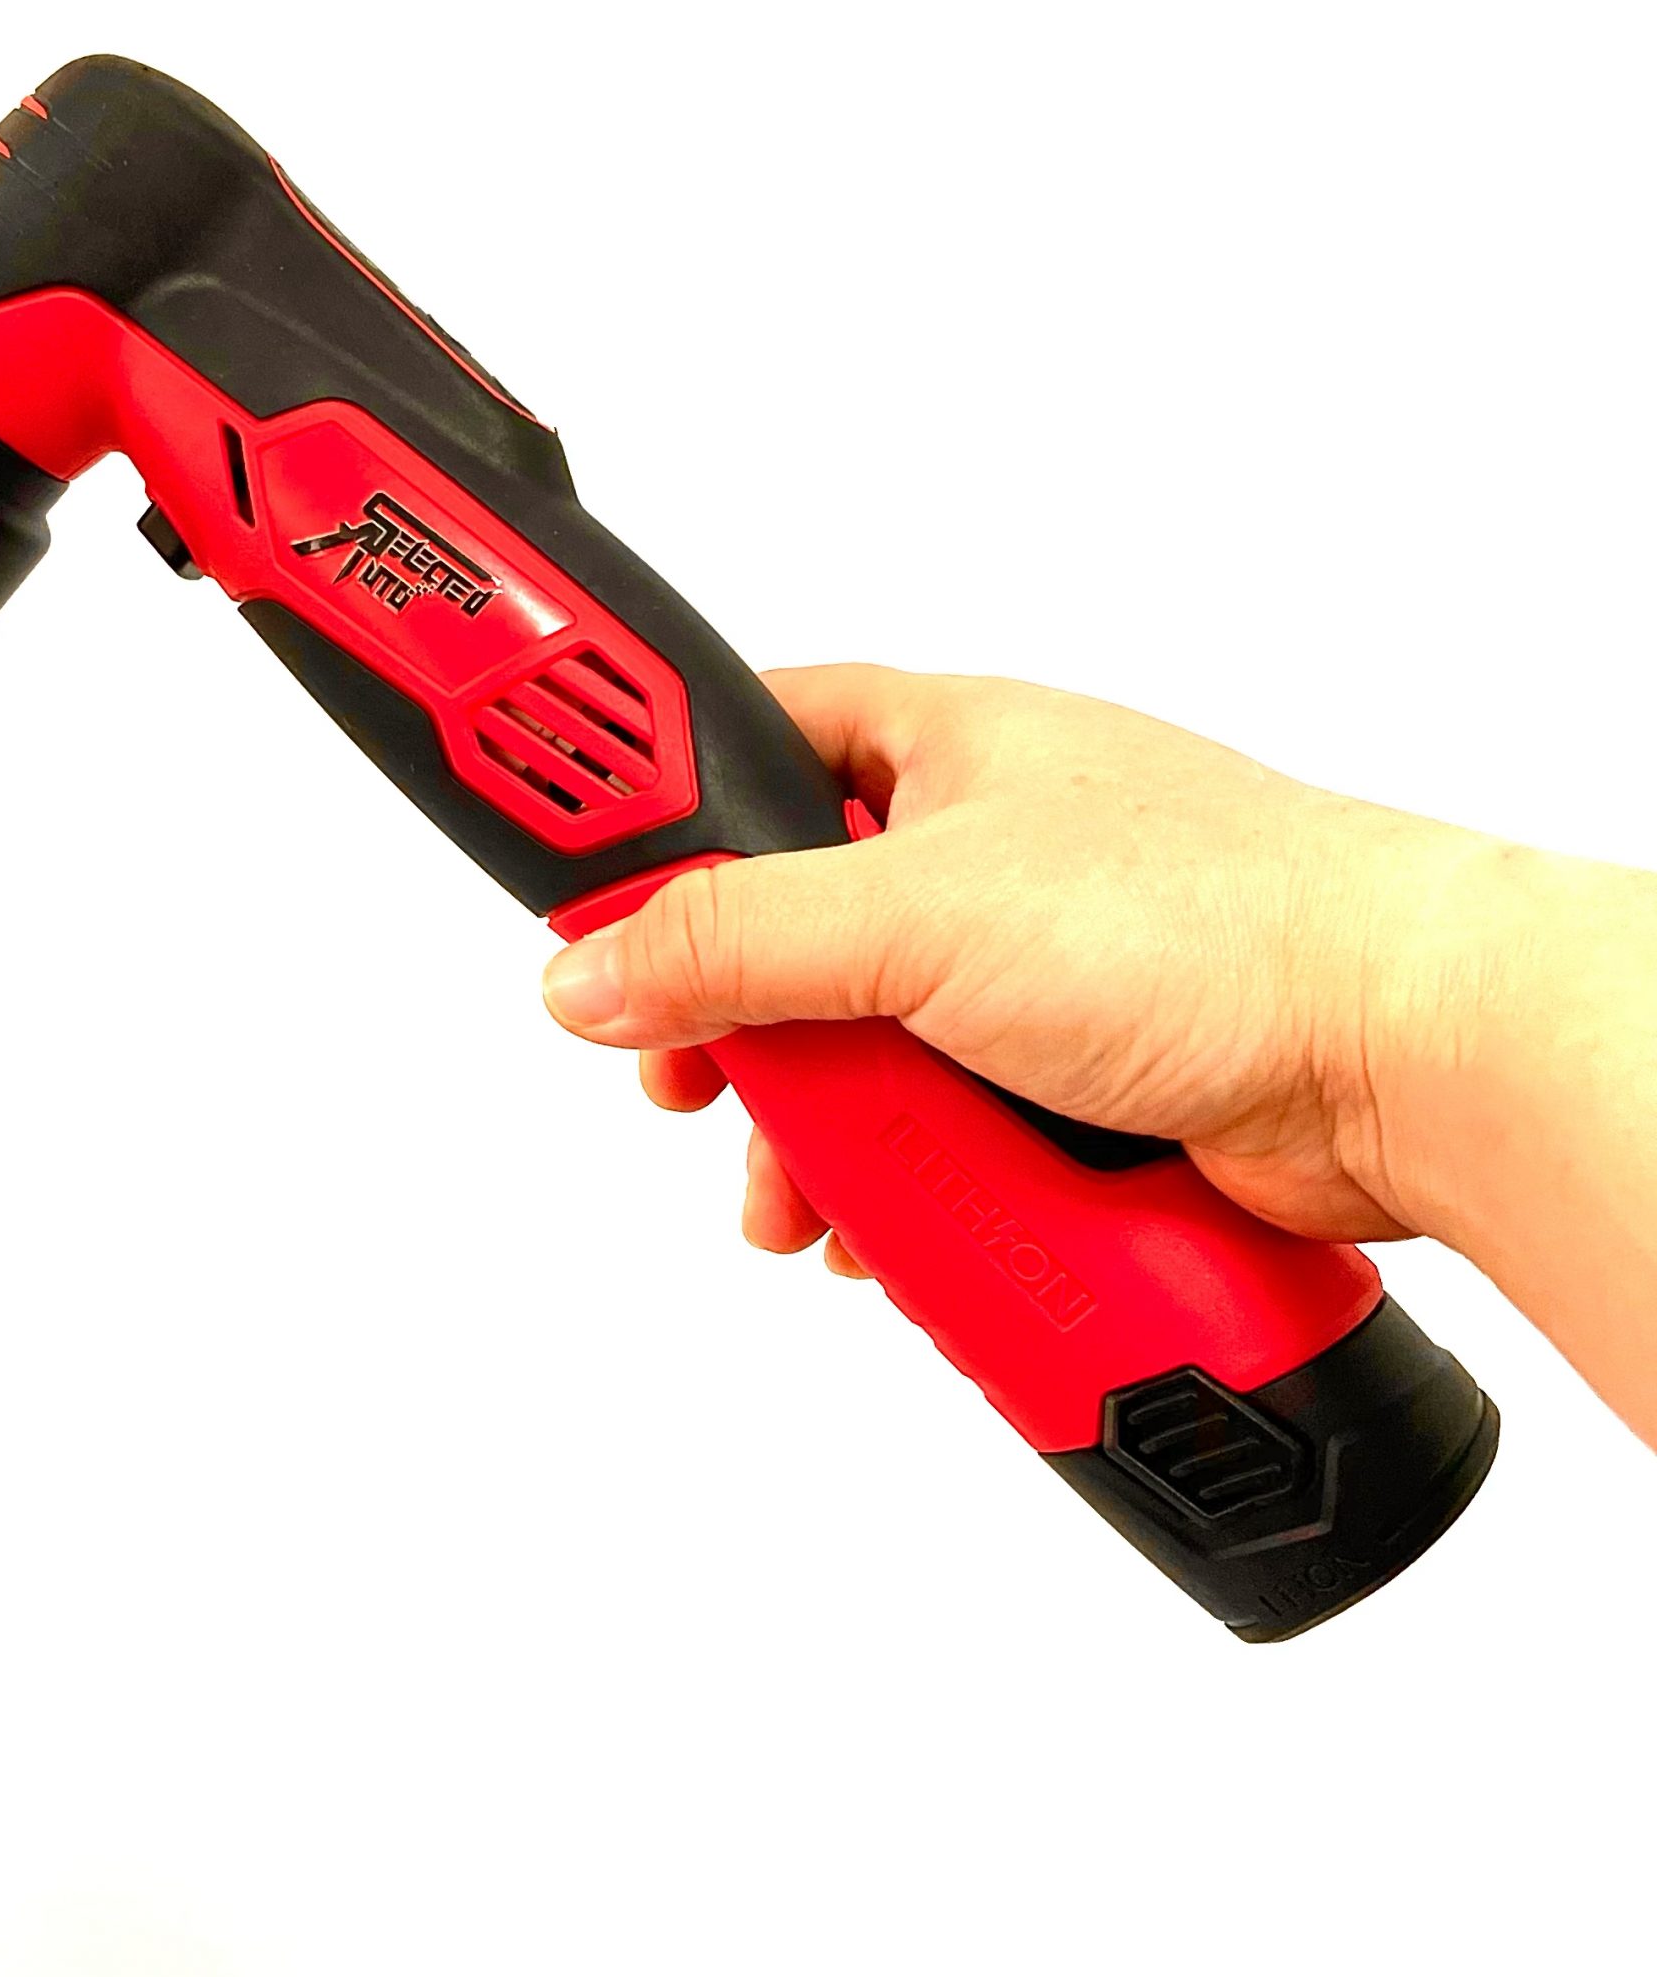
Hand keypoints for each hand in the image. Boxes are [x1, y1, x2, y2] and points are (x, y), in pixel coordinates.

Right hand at [540, 666, 1497, 1260]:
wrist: (1402, 1056)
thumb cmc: (1209, 918)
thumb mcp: (914, 913)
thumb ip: (732, 940)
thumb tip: (590, 969)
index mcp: (939, 748)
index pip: (745, 752)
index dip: (650, 819)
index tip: (573, 893)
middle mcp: (979, 853)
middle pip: (787, 937)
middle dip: (733, 1033)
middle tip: (689, 1087)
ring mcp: (1029, 974)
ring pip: (862, 1053)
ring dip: (817, 1136)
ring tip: (800, 1199)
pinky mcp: (1073, 1081)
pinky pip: (941, 1130)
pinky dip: (905, 1184)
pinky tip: (890, 1228)